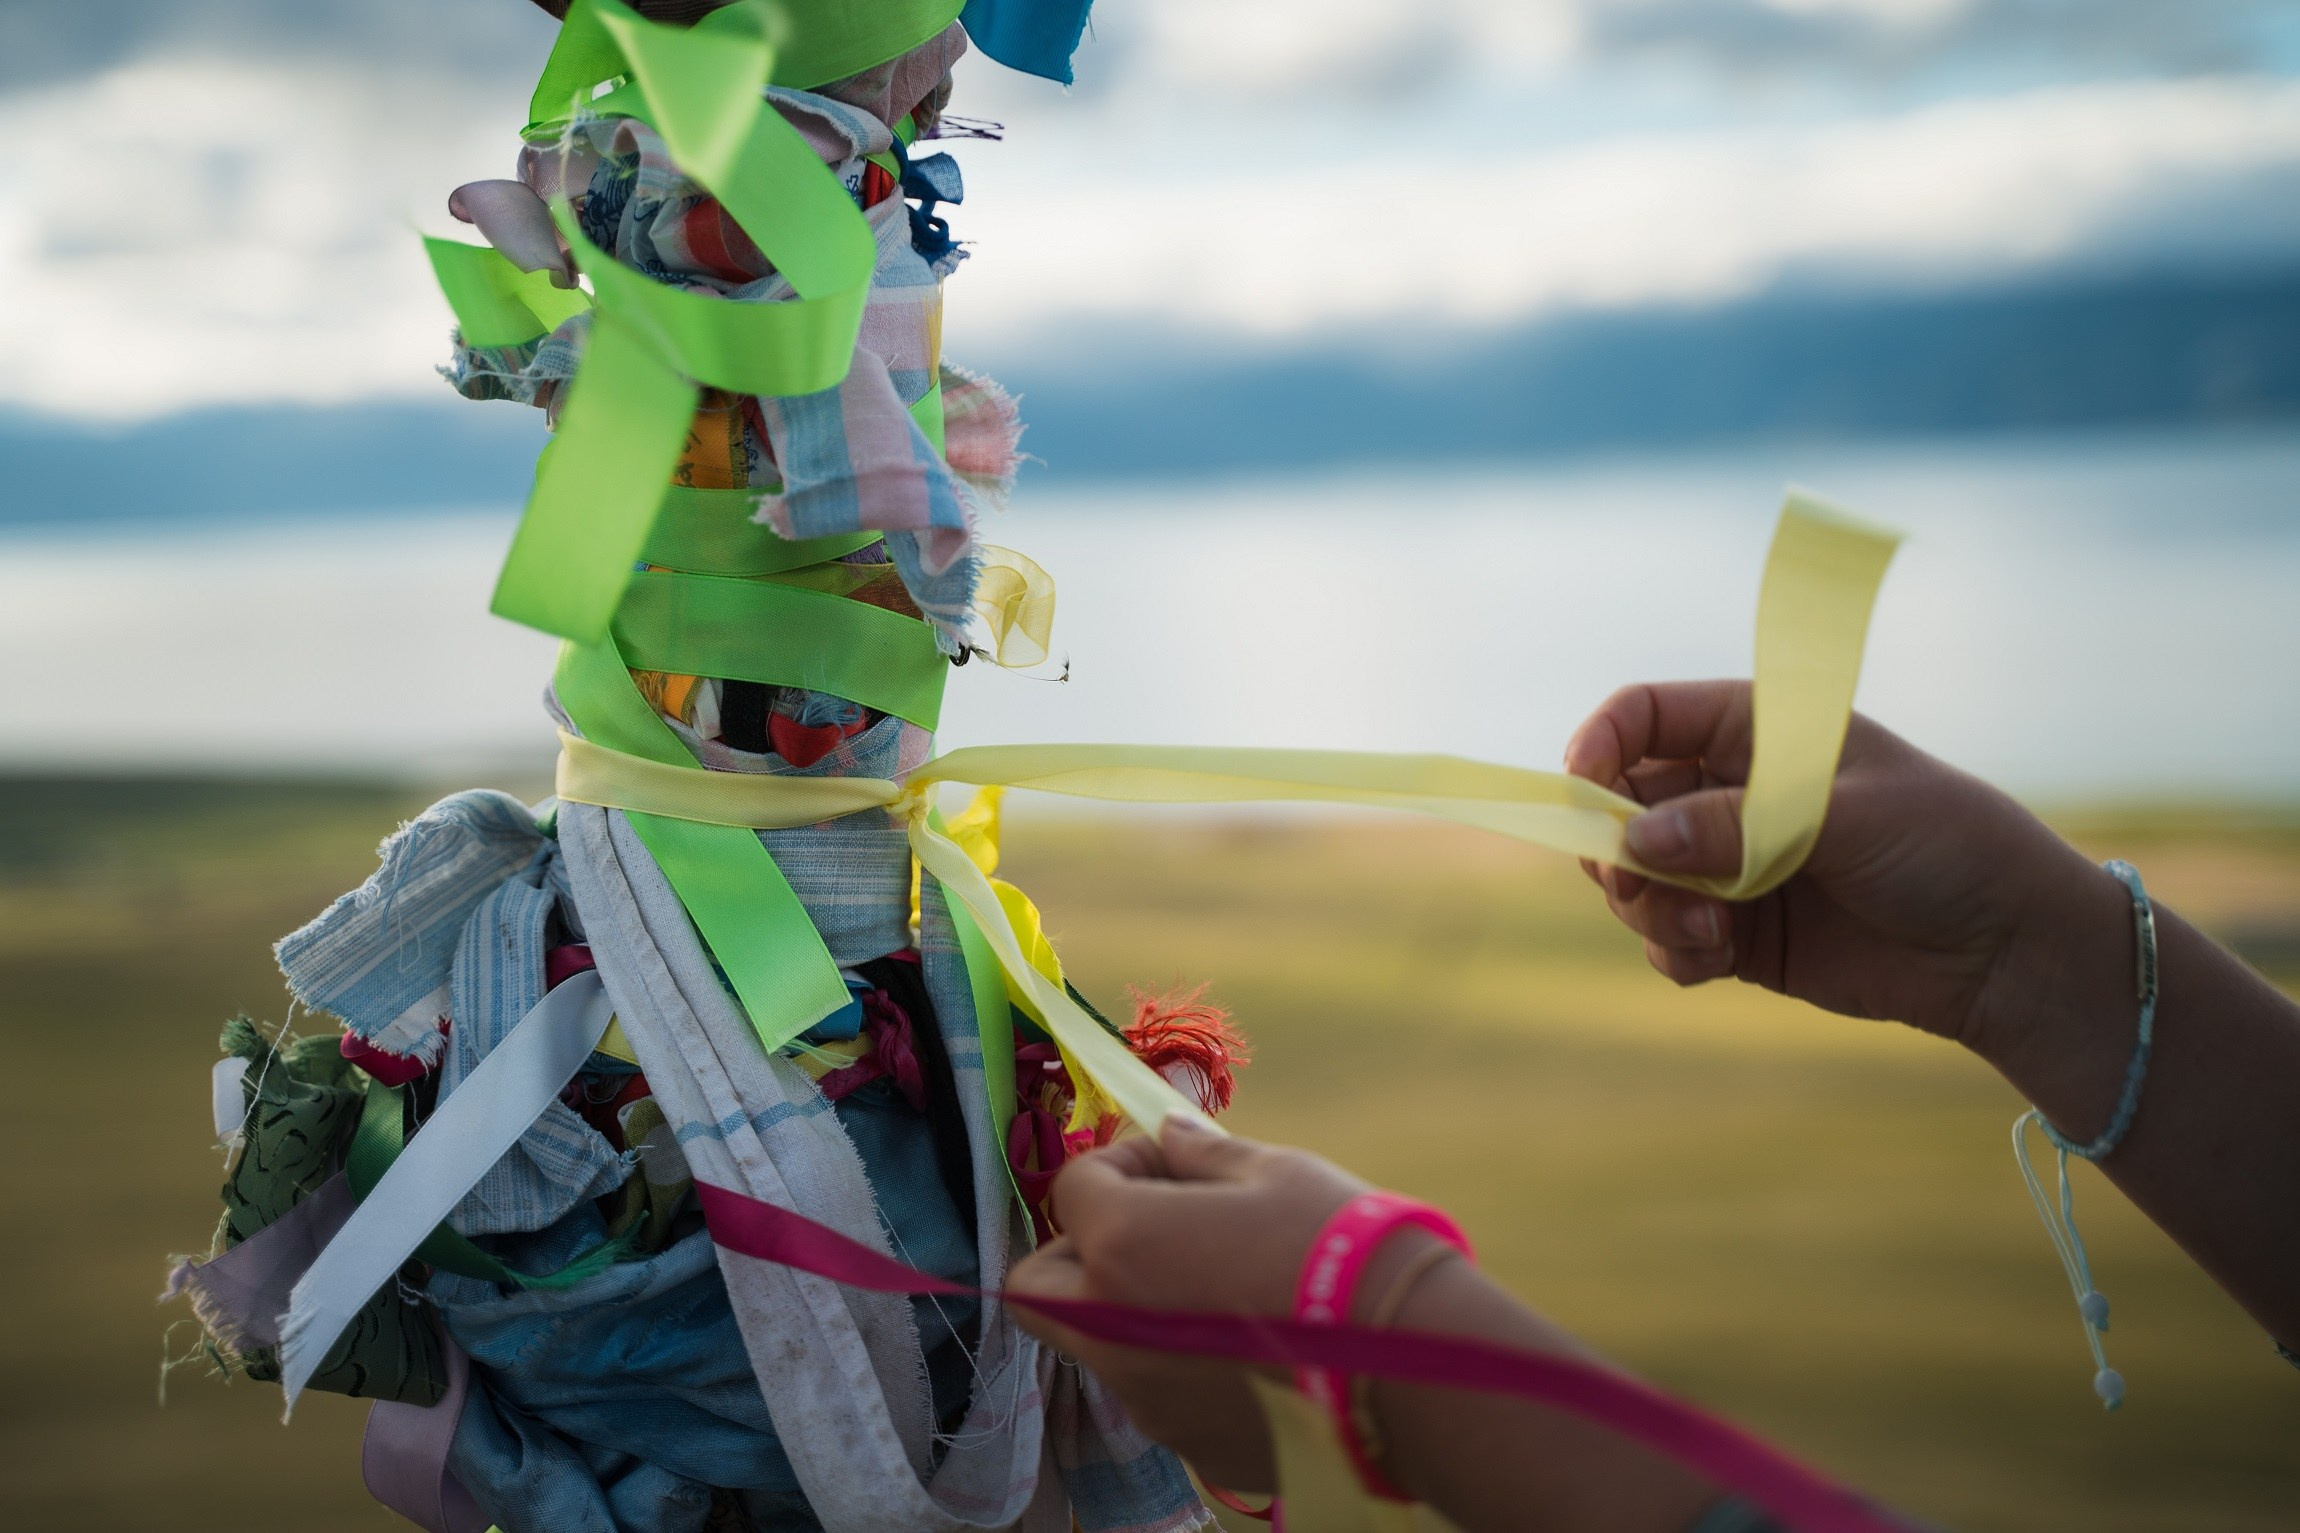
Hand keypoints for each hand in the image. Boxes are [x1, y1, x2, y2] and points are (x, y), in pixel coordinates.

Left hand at [1004, 1116, 1371, 1490]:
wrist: (1412, 1362)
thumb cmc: (1338, 1246)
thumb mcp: (1272, 1172)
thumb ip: (1202, 1154)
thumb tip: (1170, 1135)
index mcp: (1121, 1244)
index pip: (1074, 1186)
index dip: (1121, 1162)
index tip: (1172, 1162)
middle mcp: (1110, 1329)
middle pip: (1040, 1283)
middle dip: (1081, 1246)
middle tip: (1151, 1226)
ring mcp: (1144, 1397)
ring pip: (1092, 1343)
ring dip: (1123, 1305)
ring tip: (1209, 1285)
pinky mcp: (1186, 1444)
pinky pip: (1152, 1391)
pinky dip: (1173, 1362)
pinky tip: (1246, 1342)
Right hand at [1564, 680, 2122, 1052]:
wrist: (2008, 950)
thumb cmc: (1944, 847)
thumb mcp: (1841, 817)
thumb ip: (1734, 826)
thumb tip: (1636, 843)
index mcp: (1757, 731)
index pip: (1645, 717)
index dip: (1600, 745)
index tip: (1580, 788)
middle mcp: (1730, 794)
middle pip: (1619, 807)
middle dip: (1616, 849)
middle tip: (1642, 883)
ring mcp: (1729, 866)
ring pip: (1634, 880)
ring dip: (1649, 909)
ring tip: (1709, 933)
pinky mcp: (1737, 934)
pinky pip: (1666, 940)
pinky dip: (1674, 953)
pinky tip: (1716, 960)